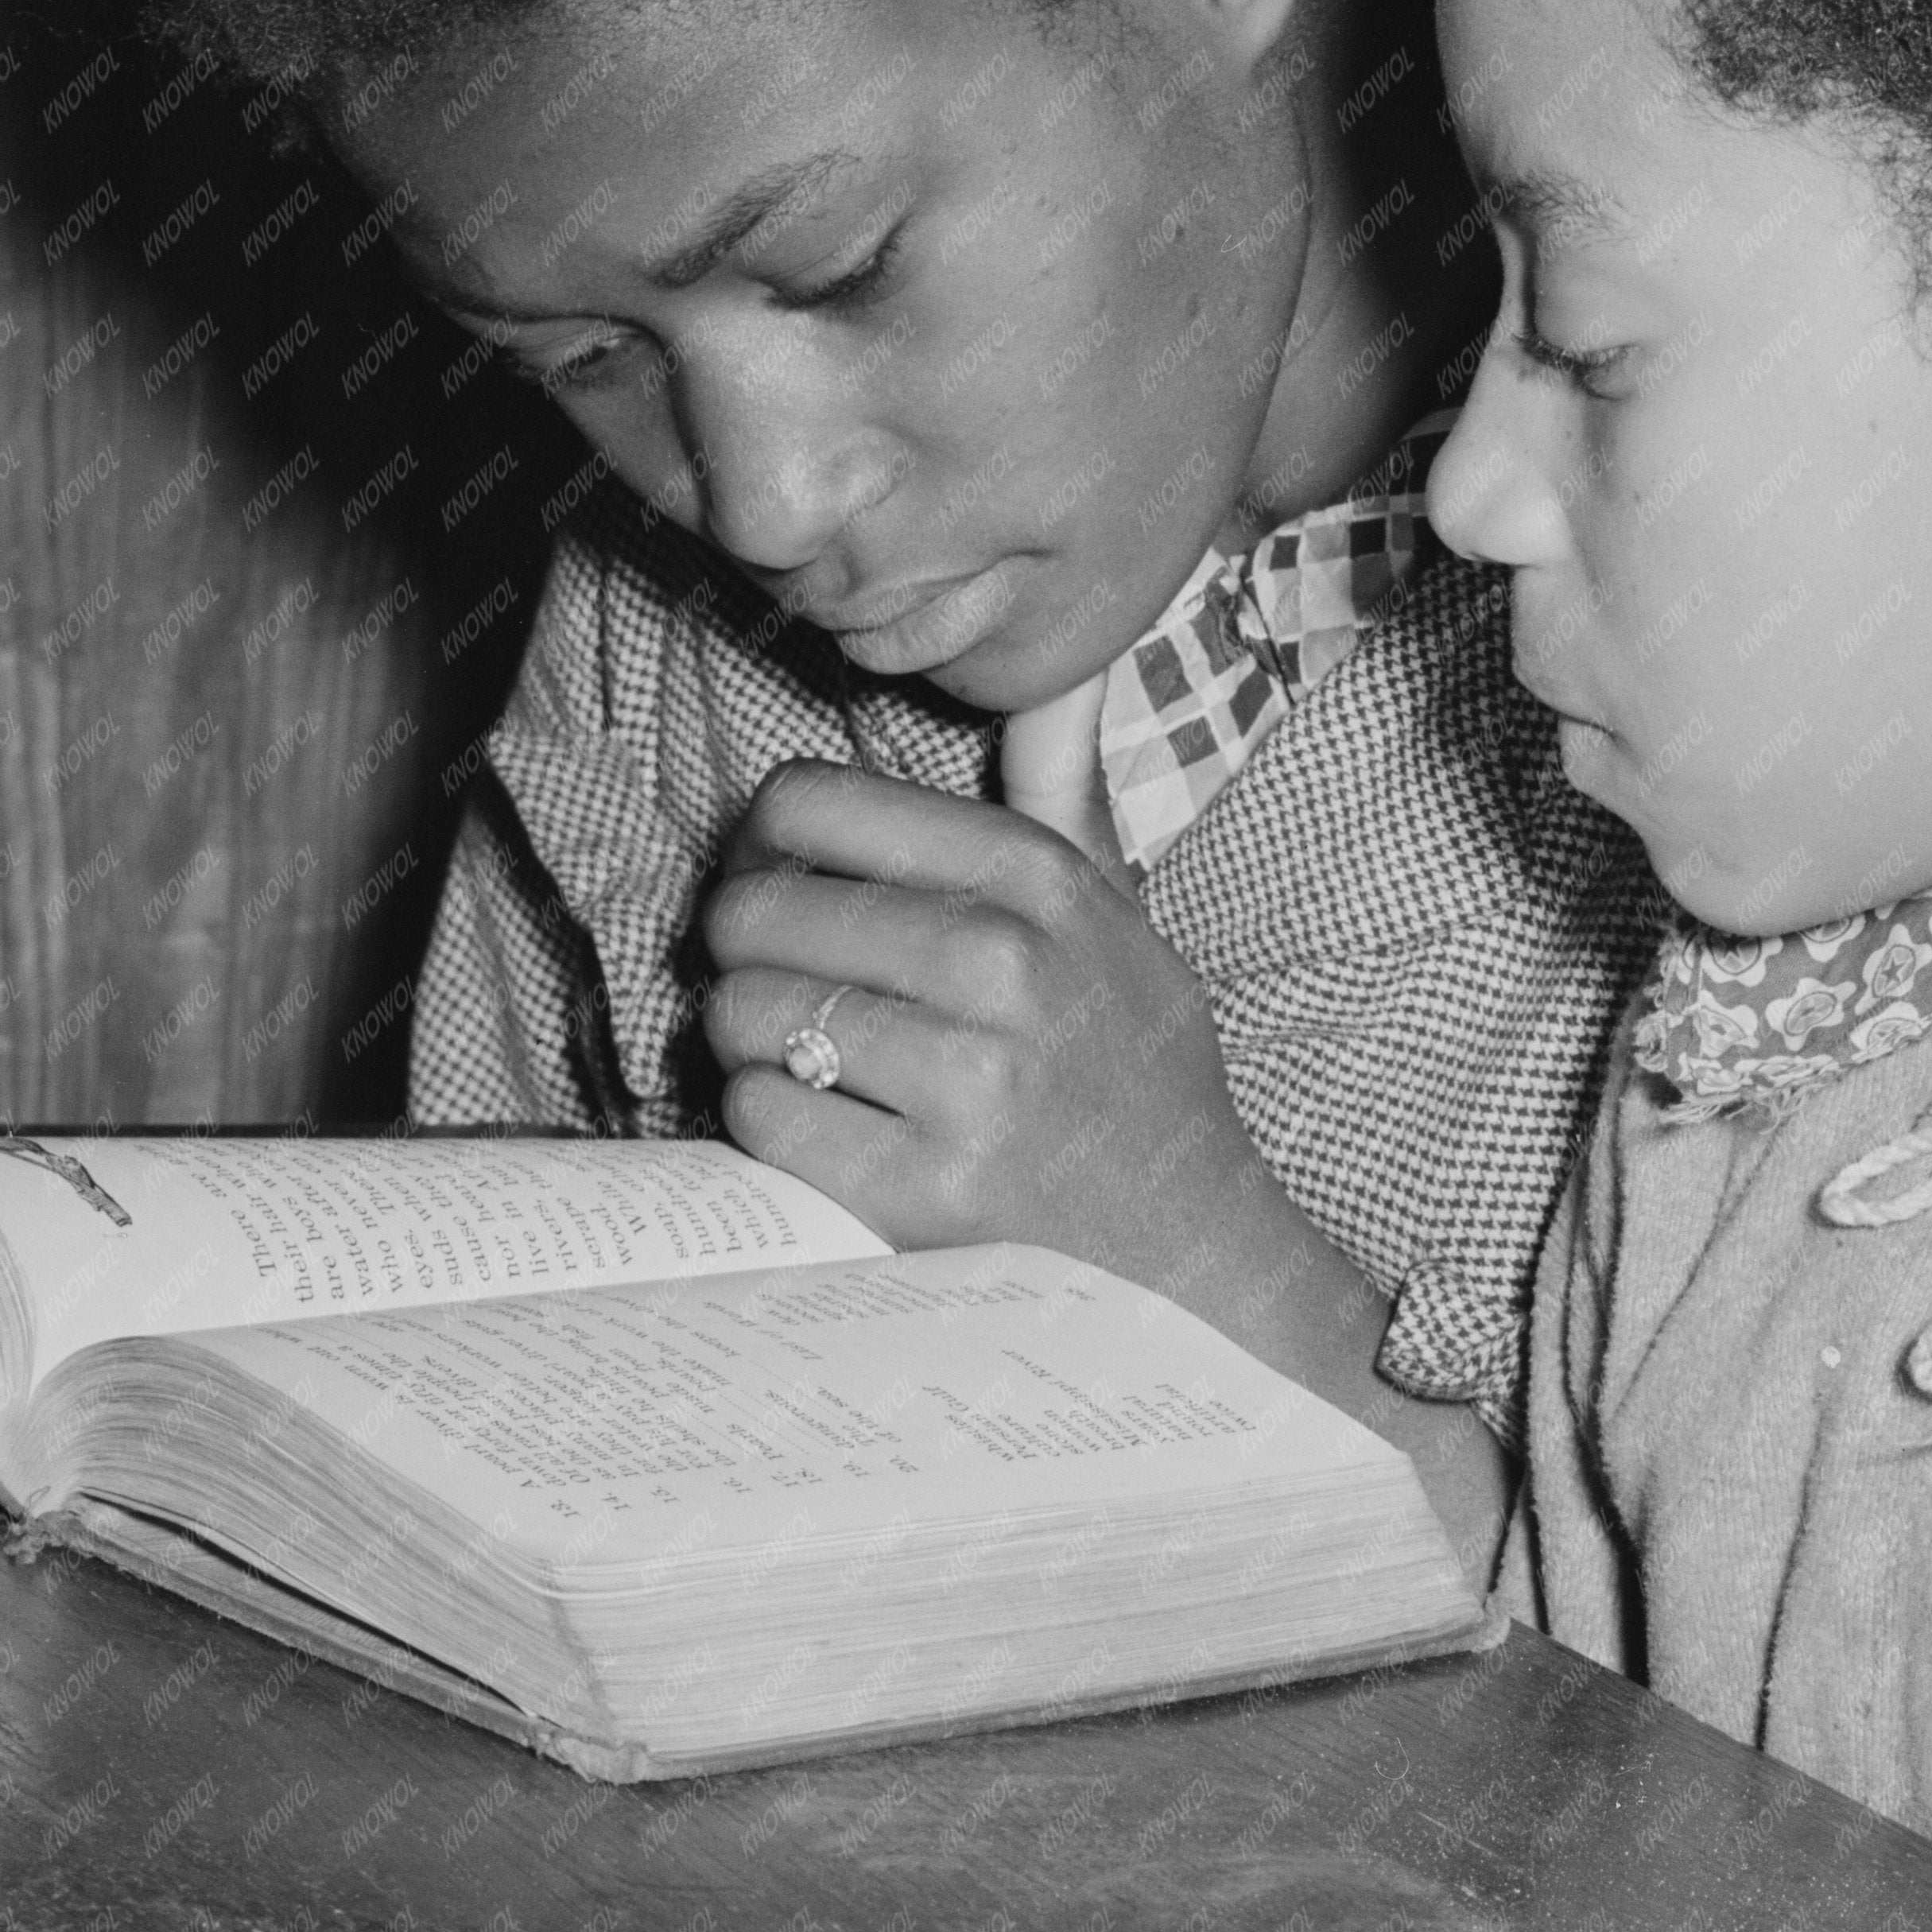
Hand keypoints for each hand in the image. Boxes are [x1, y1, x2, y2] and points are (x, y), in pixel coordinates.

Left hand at [702, 761, 1265, 1282]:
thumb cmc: (1134, 1079)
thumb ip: (1064, 805)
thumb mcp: (1121, 921)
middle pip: (760, 909)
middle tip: (767, 984)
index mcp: (1035, 879)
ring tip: (792, 1057)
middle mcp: (1003, 965)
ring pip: (748, 1012)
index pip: (812, 803)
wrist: (1193, 1249)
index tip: (768, 882)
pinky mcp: (925, 1190)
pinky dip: (764, 1119)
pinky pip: (763, 1114)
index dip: (757, 842)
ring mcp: (968, 1082)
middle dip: (738, 949)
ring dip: (743, 1039)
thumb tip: (1057, 682)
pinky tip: (814, 1124)